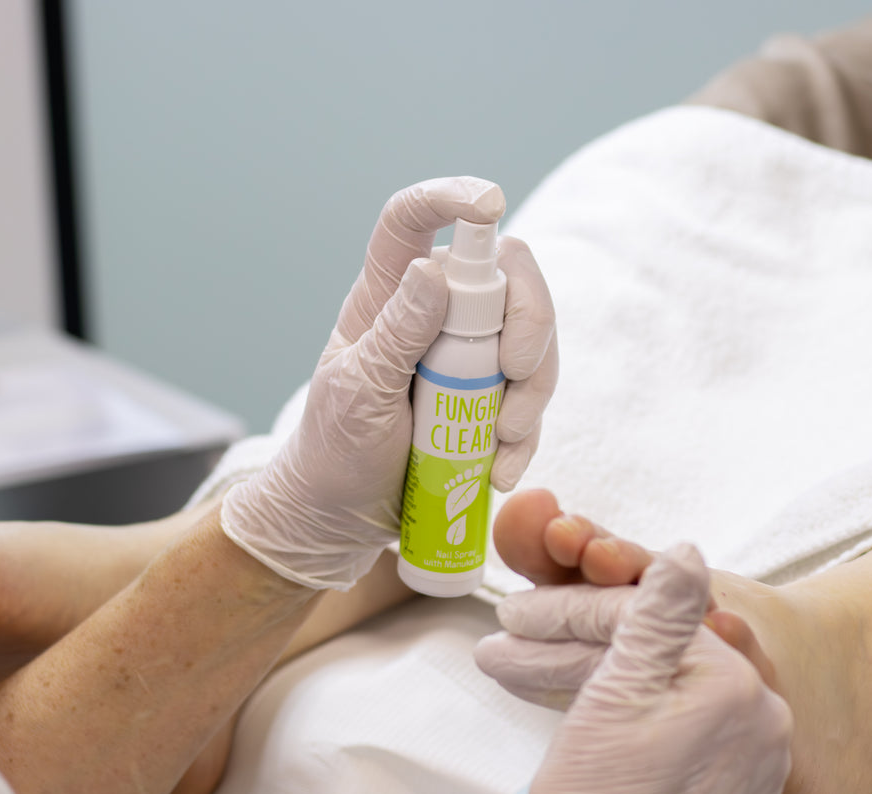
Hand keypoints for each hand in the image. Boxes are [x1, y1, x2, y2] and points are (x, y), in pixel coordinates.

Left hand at [221, 177, 557, 588]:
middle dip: (531, 320)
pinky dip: (526, 437)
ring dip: (533, 391)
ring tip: (501, 441)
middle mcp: (438, 315)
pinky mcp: (494, 402)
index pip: (413, 223)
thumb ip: (396, 333)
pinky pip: (534, 400)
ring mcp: (472, 358)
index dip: (450, 198)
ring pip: (536, 341)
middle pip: (509, 277)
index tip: (489, 204)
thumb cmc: (335, 448)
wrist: (344, 518)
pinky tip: (499, 470)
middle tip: (518, 371)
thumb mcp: (357, 392)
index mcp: (389, 297)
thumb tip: (433, 271)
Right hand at [466, 545, 791, 793]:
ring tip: (525, 680)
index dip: (576, 614)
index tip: (521, 617)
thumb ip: (658, 611)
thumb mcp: (617, 689)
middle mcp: (765, 725)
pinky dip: (633, 720)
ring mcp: (754, 767)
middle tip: (513, 648)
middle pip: (660, 659)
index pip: (652, 622)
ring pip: (665, 696)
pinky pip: (683, 736)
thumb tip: (688, 550)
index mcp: (740, 689)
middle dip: (578, 647)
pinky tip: (582, 713)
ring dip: (596, 682)